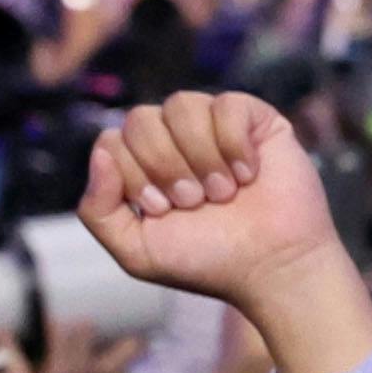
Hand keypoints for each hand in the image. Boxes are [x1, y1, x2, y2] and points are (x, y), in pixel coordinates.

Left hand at [79, 89, 371, 371]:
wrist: (273, 268)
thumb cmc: (209, 262)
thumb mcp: (136, 251)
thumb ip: (97, 210)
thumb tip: (100, 154)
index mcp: (143, 166)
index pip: (112, 141)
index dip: (133, 174)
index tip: (165, 210)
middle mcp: (174, 140)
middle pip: (140, 119)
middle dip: (165, 165)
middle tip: (196, 201)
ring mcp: (213, 126)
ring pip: (181, 105)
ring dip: (200, 155)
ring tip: (224, 191)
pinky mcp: (254, 120)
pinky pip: (227, 104)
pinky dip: (234, 141)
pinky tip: (248, 173)